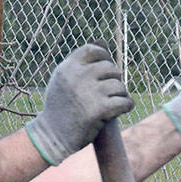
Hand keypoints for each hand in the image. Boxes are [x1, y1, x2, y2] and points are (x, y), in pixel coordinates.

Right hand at [25, 45, 132, 165]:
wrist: (52, 136)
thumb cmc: (59, 109)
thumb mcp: (62, 81)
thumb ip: (78, 65)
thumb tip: (104, 45)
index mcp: (69, 67)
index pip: (93, 50)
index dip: (104, 56)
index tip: (107, 68)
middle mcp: (78, 76)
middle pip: (110, 68)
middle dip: (114, 78)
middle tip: (112, 90)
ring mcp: (89, 92)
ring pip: (118, 85)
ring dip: (121, 94)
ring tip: (116, 101)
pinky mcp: (98, 109)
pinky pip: (123, 101)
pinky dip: (127, 105)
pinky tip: (126, 107)